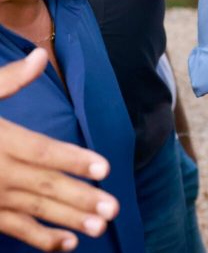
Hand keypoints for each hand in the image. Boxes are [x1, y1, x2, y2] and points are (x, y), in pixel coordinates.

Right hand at [0, 50, 120, 250]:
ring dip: (68, 220)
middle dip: (81, 197)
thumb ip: (8, 81)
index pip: (43, 151)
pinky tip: (67, 244)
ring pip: (35, 210)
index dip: (74, 160)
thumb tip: (40, 56)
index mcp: (2, 140)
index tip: (104, 167)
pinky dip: (39, 238)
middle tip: (114, 208)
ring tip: (99, 227)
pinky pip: (14, 229)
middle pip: (46, 185)